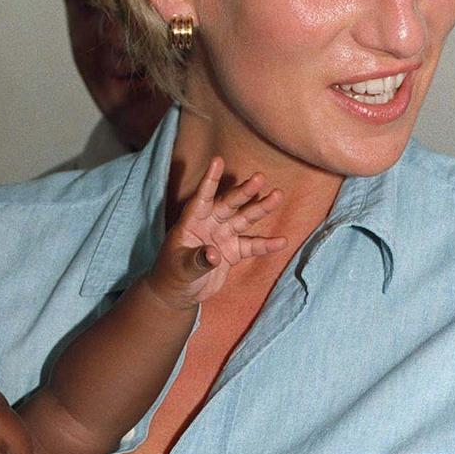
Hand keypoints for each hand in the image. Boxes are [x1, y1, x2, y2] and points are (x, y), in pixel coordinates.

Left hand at [148, 156, 286, 307]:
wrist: (179, 292)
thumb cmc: (172, 275)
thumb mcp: (181, 269)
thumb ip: (197, 261)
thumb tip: (214, 254)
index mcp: (191, 222)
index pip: (201, 198)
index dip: (209, 180)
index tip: (217, 161)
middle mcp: (209, 224)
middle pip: (228, 204)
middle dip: (244, 192)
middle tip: (259, 177)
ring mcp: (223, 236)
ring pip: (244, 219)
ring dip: (260, 208)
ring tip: (277, 195)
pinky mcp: (233, 252)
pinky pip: (252, 246)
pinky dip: (266, 245)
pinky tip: (282, 241)